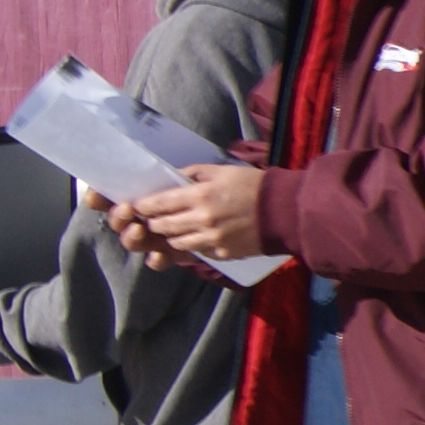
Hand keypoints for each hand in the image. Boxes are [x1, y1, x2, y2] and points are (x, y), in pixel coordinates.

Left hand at [105, 163, 264, 266]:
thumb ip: (194, 174)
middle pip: (161, 226)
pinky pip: (198, 252)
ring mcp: (211, 240)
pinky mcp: (222, 254)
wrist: (286, 211)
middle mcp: (201, 220)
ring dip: (170, 236)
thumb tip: (171, 178)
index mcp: (199, 195)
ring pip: (176, 243)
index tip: (139, 206)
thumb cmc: (254, 185)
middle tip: (153, 219)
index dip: (143, 206)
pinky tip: (196, 238)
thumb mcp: (222, 170)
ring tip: (173, 230)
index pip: (157, 203)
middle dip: (153, 223)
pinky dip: (192, 246)